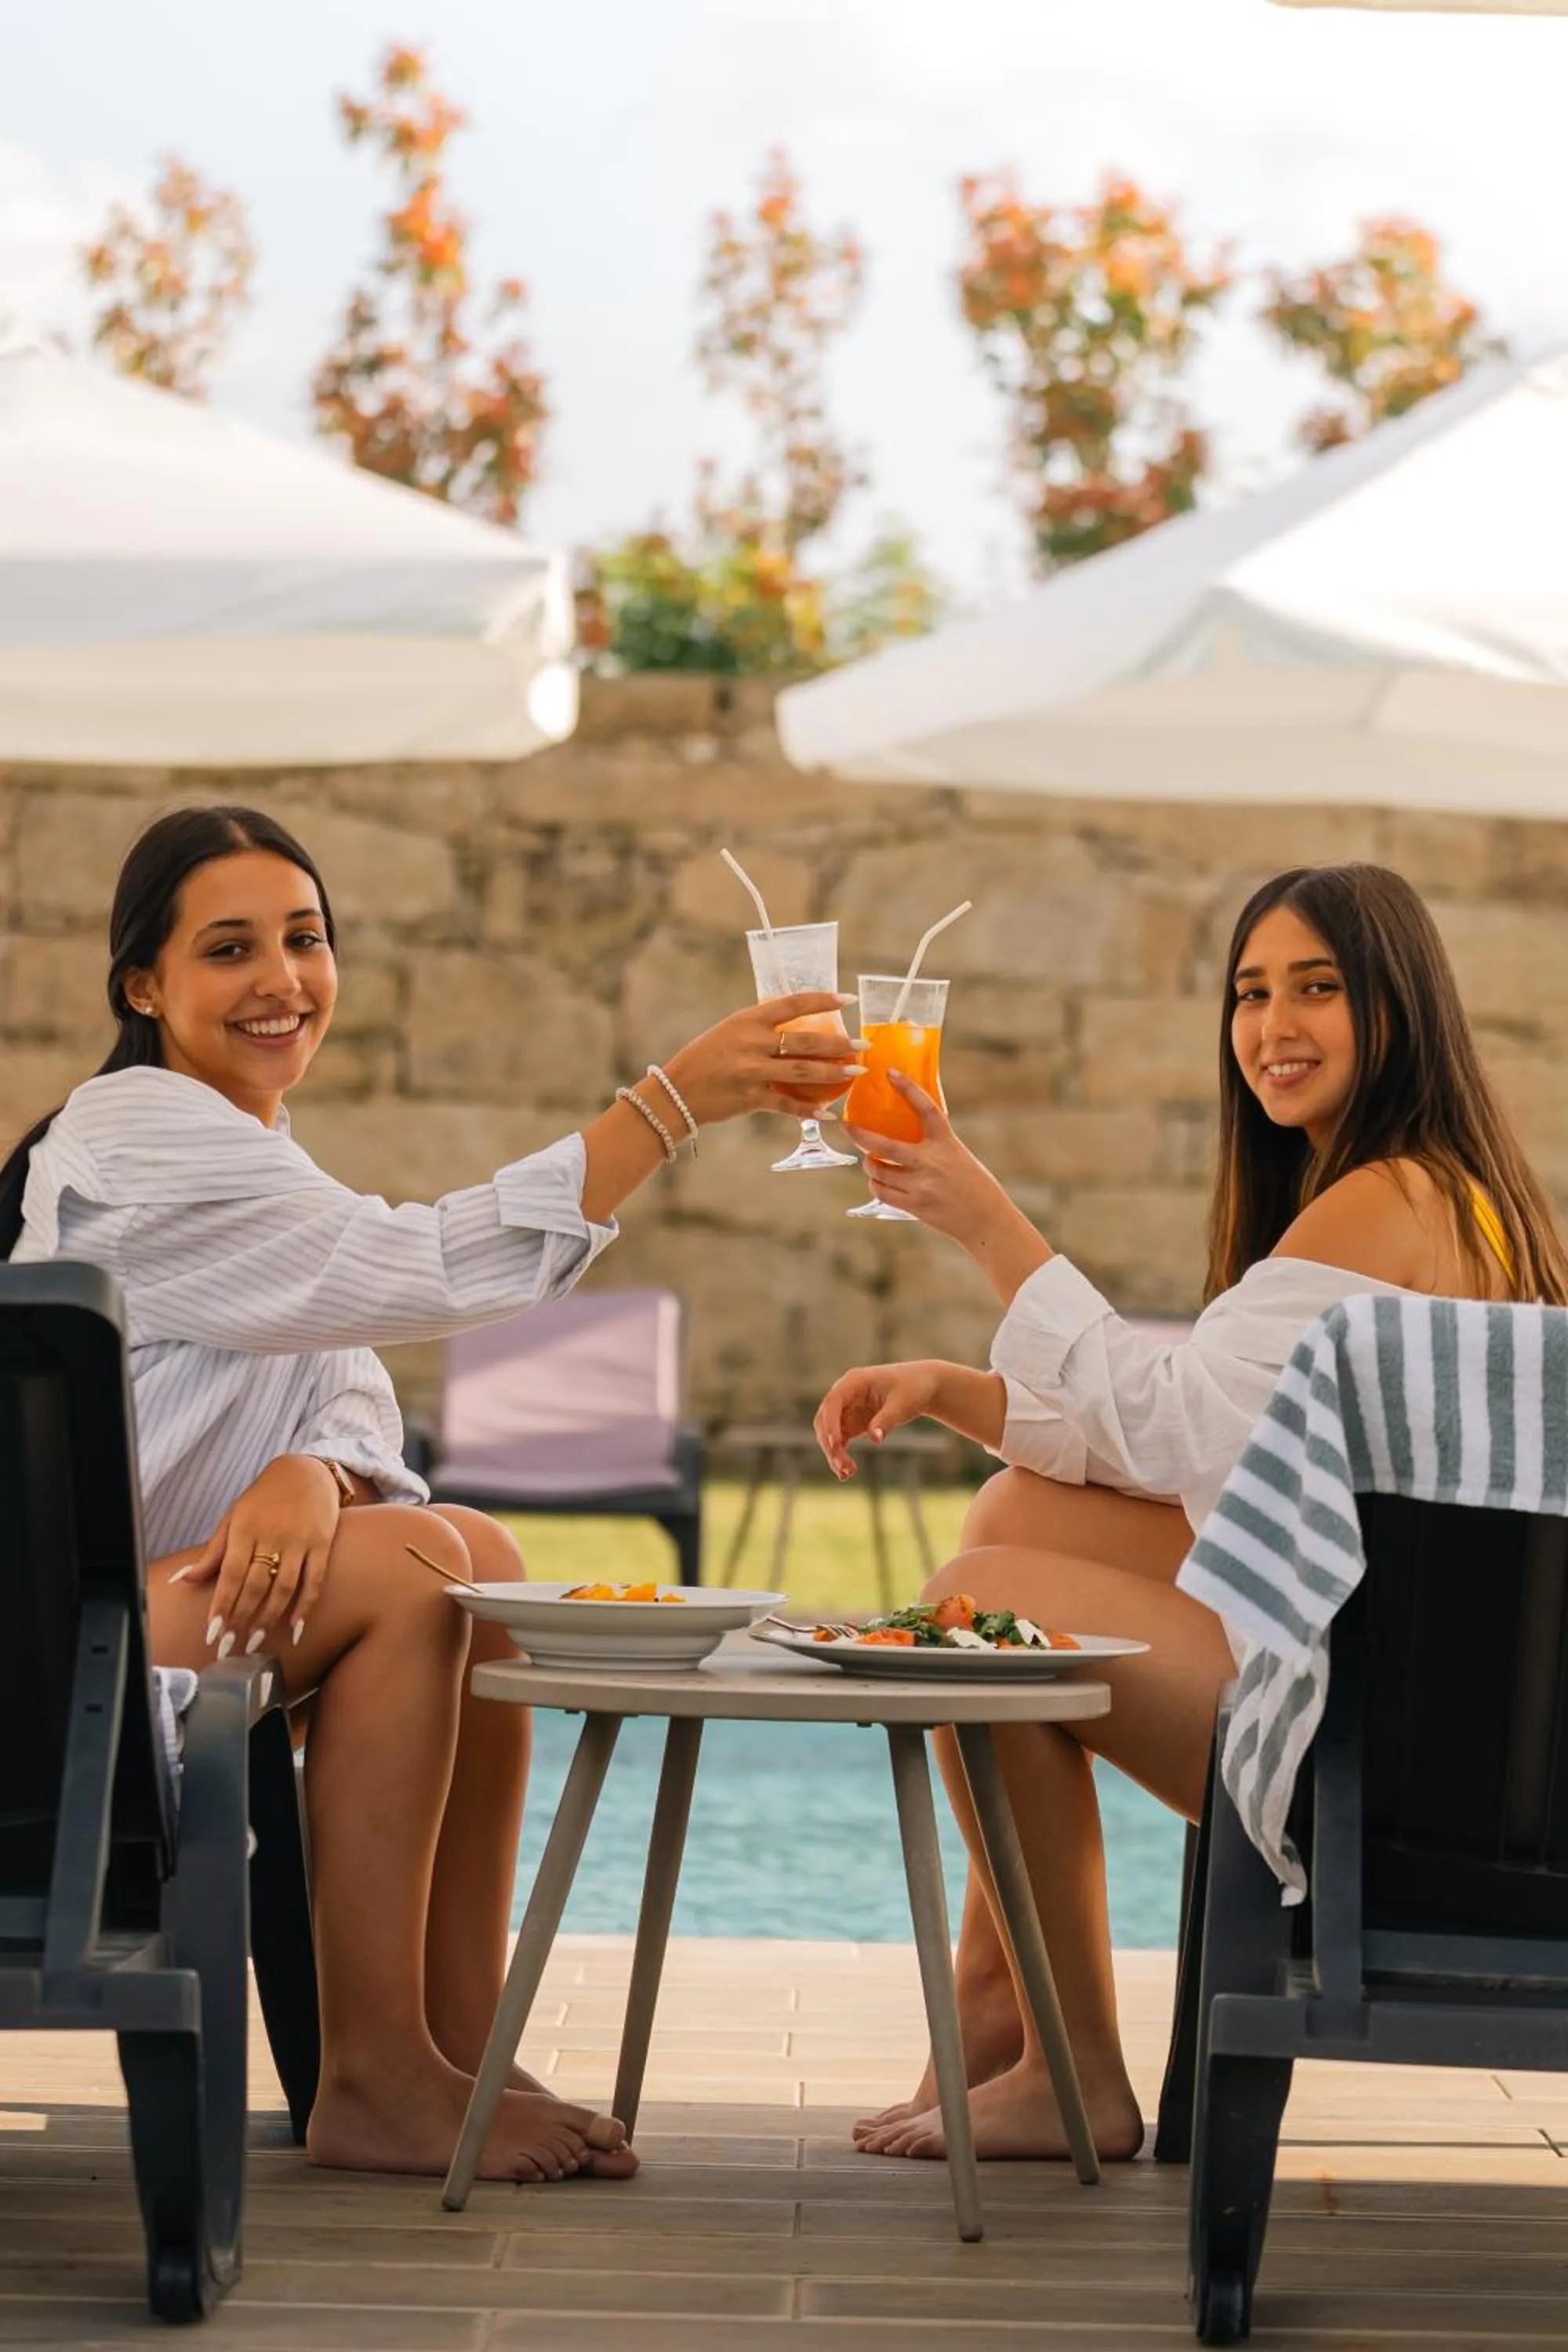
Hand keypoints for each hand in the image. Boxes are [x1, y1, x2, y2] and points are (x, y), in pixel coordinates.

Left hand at [173, 1455, 340, 1655]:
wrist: (307, 1471)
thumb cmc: (265, 1498)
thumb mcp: (234, 1518)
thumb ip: (213, 1552)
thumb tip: (183, 1579)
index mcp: (245, 1528)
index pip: (230, 1573)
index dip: (221, 1605)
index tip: (213, 1632)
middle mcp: (273, 1534)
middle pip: (256, 1584)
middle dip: (241, 1618)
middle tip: (231, 1646)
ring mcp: (300, 1540)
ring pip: (284, 1586)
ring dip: (269, 1617)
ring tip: (256, 1641)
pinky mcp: (322, 1543)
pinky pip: (315, 1580)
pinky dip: (305, 1606)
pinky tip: (296, 1628)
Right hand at [662, 992, 863, 1124]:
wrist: (677, 1090)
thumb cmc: (705, 1058)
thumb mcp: (730, 1031)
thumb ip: (761, 1029)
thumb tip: (797, 1027)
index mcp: (748, 1019)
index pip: (793, 1003)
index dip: (823, 1000)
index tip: (848, 998)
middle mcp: (751, 1042)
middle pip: (805, 1041)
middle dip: (839, 1044)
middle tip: (863, 1045)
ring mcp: (751, 1071)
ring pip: (802, 1071)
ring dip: (833, 1073)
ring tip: (855, 1073)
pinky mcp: (750, 1098)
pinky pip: (786, 1104)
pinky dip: (808, 1110)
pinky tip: (828, 1113)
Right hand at [814, 1360, 943, 1479]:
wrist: (924, 1387)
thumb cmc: (914, 1388)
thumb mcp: (903, 1403)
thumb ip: (887, 1420)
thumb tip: (875, 1439)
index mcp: (854, 1381)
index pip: (833, 1402)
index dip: (831, 1423)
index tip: (835, 1443)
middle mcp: (846, 1394)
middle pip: (826, 1420)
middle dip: (831, 1444)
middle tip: (844, 1467)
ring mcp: (847, 1409)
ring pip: (830, 1433)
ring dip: (834, 1453)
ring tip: (846, 1474)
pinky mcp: (852, 1423)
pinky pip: (839, 1441)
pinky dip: (840, 1455)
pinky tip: (846, 1473)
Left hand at [844, 1073, 1015, 1240]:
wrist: (988, 1221)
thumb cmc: (975, 1186)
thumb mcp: (958, 1156)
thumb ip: (934, 1146)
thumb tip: (906, 1135)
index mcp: (947, 1143)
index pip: (926, 1108)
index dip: (908, 1088)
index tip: (890, 1073)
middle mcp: (932, 1161)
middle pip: (885, 1145)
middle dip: (860, 1135)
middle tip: (848, 1127)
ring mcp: (921, 1185)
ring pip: (878, 1171)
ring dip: (870, 1165)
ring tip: (871, 1163)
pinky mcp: (914, 1205)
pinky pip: (881, 1192)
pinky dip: (876, 1185)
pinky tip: (880, 1182)